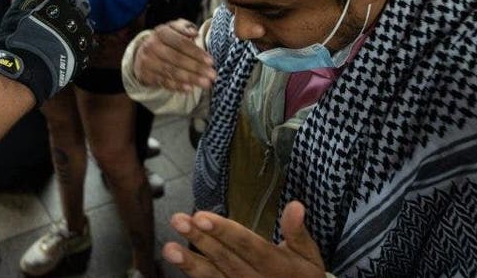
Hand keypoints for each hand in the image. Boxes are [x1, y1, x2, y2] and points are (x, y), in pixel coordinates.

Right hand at [0, 0, 102, 104]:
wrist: (26, 74)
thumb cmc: (17, 41)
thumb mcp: (15, 14)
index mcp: (60, 3)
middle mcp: (75, 17)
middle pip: (84, 5)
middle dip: (75, 8)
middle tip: (59, 18)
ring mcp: (82, 36)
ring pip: (87, 25)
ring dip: (77, 27)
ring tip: (58, 39)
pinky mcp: (85, 55)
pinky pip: (88, 44)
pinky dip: (80, 44)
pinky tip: (66, 50)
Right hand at [134, 19, 215, 90]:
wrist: (142, 53)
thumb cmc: (165, 40)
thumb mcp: (173, 28)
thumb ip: (184, 27)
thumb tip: (194, 33)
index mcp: (161, 33)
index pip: (181, 43)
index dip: (197, 53)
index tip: (211, 61)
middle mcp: (152, 46)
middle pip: (177, 58)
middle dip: (197, 68)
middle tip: (212, 75)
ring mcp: (148, 62)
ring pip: (172, 72)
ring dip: (191, 78)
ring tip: (205, 83)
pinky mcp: (146, 75)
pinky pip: (164, 82)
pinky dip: (177, 86)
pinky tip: (189, 88)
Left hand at [163, 203, 325, 277]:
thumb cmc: (303, 274)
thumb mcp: (307, 254)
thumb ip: (297, 231)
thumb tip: (296, 205)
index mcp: (275, 265)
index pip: (247, 245)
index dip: (225, 232)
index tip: (202, 216)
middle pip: (225, 259)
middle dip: (200, 240)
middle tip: (178, 221)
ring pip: (214, 277)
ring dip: (190, 263)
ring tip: (169, 249)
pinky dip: (195, 276)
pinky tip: (177, 264)